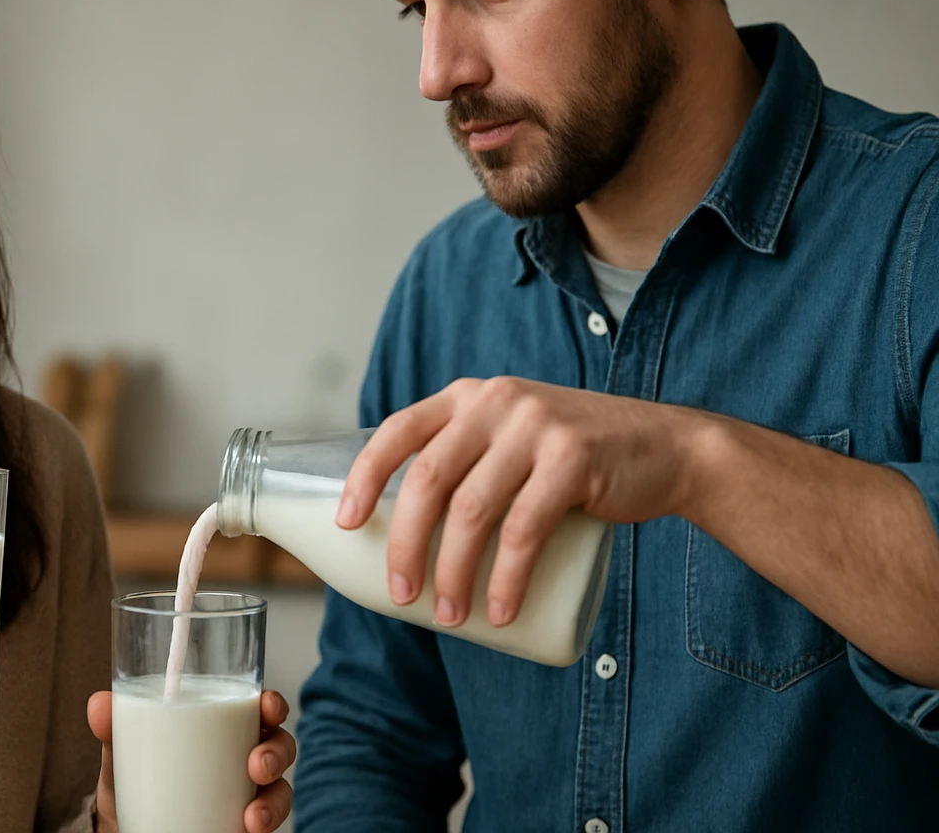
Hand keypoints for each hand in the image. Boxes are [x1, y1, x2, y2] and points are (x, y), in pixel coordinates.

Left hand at [86, 689, 294, 832]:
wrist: (127, 831)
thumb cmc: (135, 782)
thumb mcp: (121, 755)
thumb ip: (114, 730)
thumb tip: (99, 704)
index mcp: (220, 728)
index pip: (257, 707)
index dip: (272, 703)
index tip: (268, 706)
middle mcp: (241, 758)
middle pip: (279, 744)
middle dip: (278, 752)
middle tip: (258, 765)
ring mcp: (247, 794)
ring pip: (281, 789)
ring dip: (276, 800)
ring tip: (254, 816)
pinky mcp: (245, 825)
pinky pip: (268, 823)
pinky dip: (266, 824)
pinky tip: (248, 828)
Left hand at [338, 376, 702, 629]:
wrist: (668, 447)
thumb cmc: (574, 459)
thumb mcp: (511, 436)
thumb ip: (468, 458)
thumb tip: (401, 529)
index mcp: (468, 397)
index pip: (397, 431)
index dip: (364, 478)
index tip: (345, 524)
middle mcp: (495, 403)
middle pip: (428, 479)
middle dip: (405, 544)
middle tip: (401, 595)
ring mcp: (535, 427)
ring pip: (472, 509)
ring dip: (453, 571)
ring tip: (449, 615)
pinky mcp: (574, 459)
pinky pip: (525, 528)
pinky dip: (507, 577)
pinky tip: (501, 611)